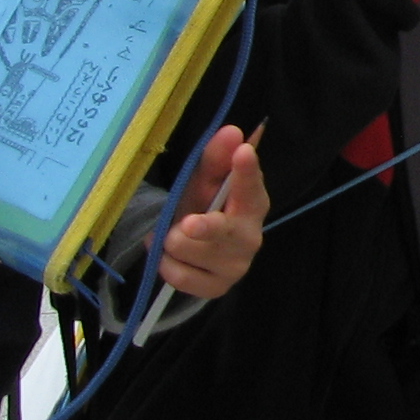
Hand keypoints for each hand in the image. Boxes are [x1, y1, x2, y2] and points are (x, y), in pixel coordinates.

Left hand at [157, 125, 268, 298]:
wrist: (195, 252)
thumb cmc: (203, 208)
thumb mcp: (204, 182)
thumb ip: (215, 158)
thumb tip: (232, 131)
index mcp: (253, 203)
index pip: (251, 186)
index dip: (246, 171)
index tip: (243, 153)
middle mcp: (250, 236)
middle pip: (222, 230)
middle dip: (203, 227)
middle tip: (187, 224)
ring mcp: (236, 266)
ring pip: (189, 250)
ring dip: (171, 240)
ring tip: (171, 235)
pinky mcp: (217, 289)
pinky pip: (179, 276)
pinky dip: (166, 264)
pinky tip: (170, 257)